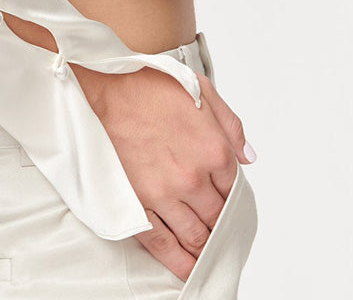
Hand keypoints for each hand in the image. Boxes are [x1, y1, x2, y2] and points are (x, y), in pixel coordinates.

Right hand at [75, 64, 252, 281]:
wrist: (104, 87)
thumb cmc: (147, 84)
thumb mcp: (201, 90)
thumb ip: (231, 125)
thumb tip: (249, 157)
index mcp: (214, 150)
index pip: (235, 190)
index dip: (232, 199)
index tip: (227, 204)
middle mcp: (194, 178)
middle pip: (217, 217)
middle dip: (220, 227)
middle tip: (218, 232)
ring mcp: (166, 195)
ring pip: (195, 236)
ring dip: (204, 249)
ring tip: (206, 255)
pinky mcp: (138, 204)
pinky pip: (163, 244)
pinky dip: (178, 262)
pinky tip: (187, 268)